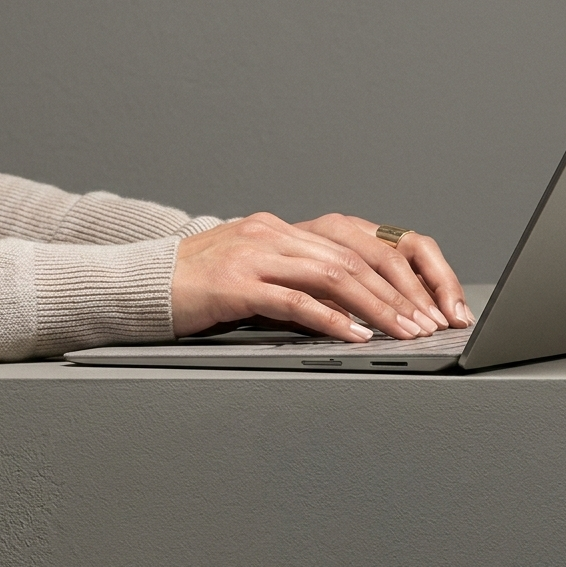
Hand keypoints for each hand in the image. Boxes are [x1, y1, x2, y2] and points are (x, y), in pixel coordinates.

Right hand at [170, 212, 473, 340]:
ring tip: (400, 332)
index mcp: (282, 230)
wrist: (141, 284)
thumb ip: (297, 282)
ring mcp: (254, 254)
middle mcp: (274, 233)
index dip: (394, 278)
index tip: (422, 306)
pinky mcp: (235, 282)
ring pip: (332, 277)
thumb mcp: (255, 275)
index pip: (354, 249)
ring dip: (374, 308)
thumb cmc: (199, 288)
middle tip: (424, 325)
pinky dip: (330, 319)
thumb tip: (351, 310)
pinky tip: (352, 336)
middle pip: (352, 261)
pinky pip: (294, 300)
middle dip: (395, 296)